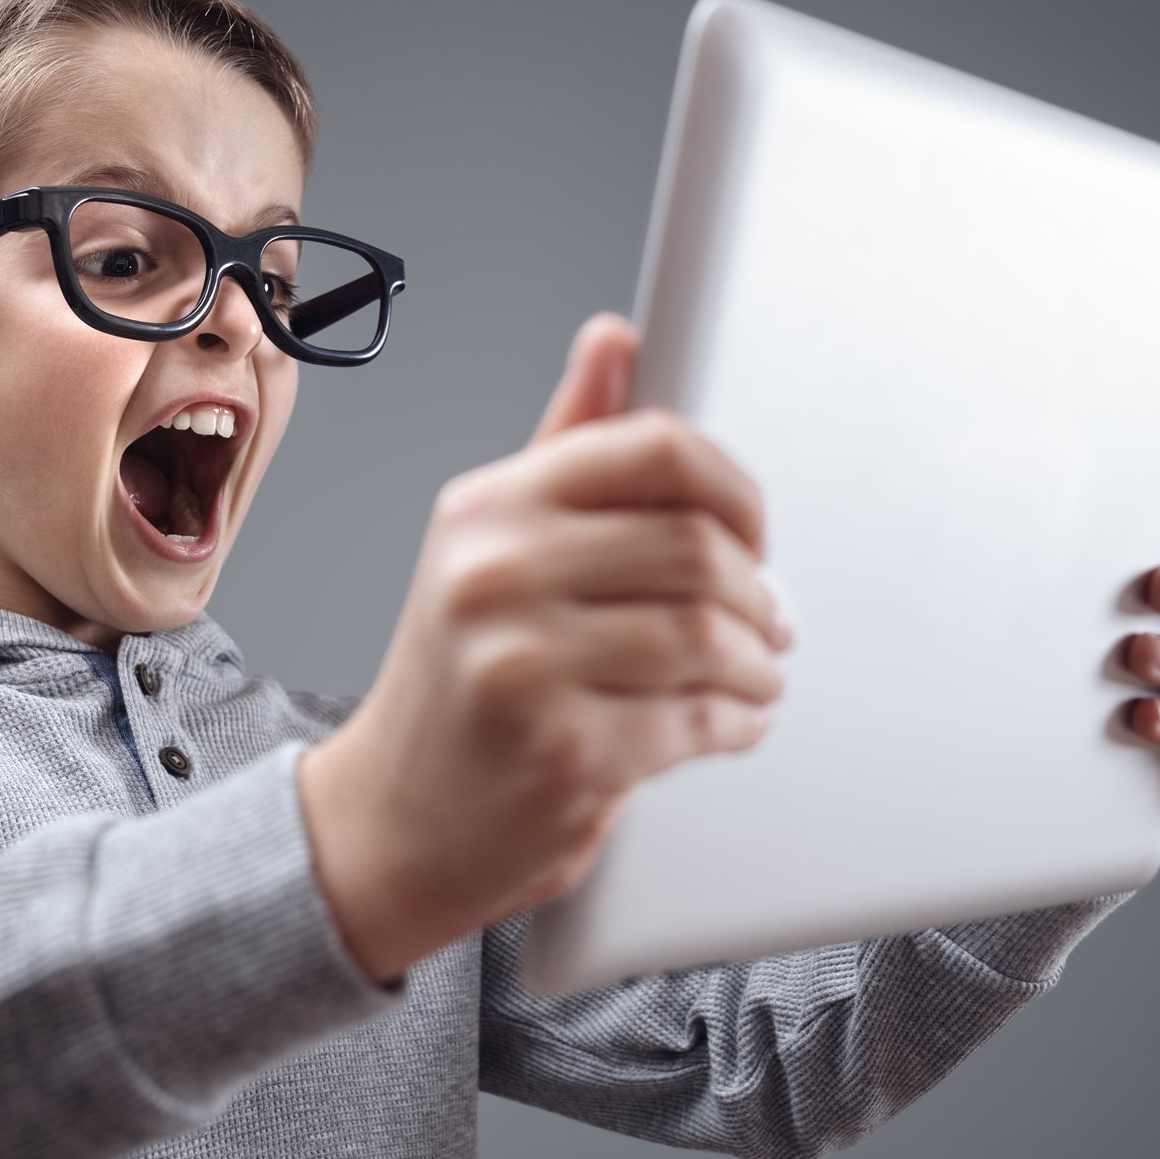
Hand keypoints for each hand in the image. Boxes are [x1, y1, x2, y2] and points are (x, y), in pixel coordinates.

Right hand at [297, 312, 792, 982]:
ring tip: (754, 675)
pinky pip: (697, 720)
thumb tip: (615, 338)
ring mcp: (523, 664)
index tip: (754, 531)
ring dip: (757, 665)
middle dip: (758, 593)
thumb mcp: (489, 548)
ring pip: (709, 636)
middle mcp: (494, 574)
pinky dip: (737, 724)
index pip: (654, 449)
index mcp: (487, 508)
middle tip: (768, 620)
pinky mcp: (563, 751)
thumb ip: (566, 448)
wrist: (391, 821)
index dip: (735, 489)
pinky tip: (729, 723)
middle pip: (698, 547)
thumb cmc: (458, 683)